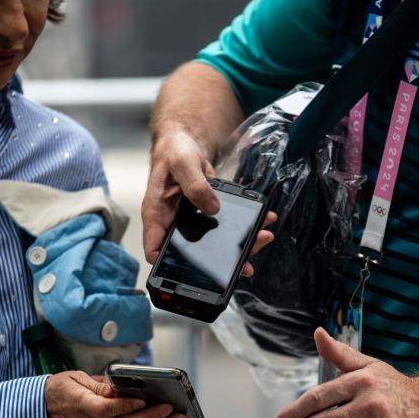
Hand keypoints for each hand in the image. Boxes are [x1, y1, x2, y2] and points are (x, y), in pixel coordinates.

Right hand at [44, 371, 184, 417]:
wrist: (44, 409)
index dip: (125, 406)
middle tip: (172, 409)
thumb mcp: (74, 379)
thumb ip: (95, 386)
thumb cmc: (60, 389)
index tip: (142, 400)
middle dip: (150, 417)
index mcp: (82, 404)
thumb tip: (114, 390)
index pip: (105, 409)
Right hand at [142, 129, 275, 274]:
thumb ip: (194, 186)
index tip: (191, 274)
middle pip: (192, 254)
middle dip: (220, 261)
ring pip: (215, 244)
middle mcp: (174, 224)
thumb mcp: (182, 164)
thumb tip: (212, 207)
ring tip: (262, 238)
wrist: (185, 143)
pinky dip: (246, 227)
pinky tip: (263, 221)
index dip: (167, 268)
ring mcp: (192, 223)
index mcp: (158, 216)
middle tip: (243, 263)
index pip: (155, 250)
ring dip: (240, 245)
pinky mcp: (208, 216)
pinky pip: (227, 228)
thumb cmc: (174, 152)